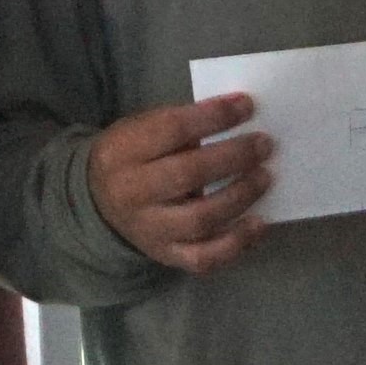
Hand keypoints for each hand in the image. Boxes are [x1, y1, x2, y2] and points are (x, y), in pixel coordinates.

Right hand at [91, 94, 272, 274]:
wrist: (100, 203)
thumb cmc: (134, 157)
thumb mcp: (142, 130)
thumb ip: (182, 124)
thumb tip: (239, 116)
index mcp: (123, 152)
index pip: (172, 129)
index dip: (214, 117)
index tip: (247, 106)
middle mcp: (132, 194)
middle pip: (189, 174)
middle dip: (233, 157)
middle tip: (264, 145)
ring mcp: (149, 230)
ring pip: (201, 219)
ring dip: (240, 196)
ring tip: (265, 177)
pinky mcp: (166, 255)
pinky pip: (204, 258)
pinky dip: (236, 243)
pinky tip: (258, 224)